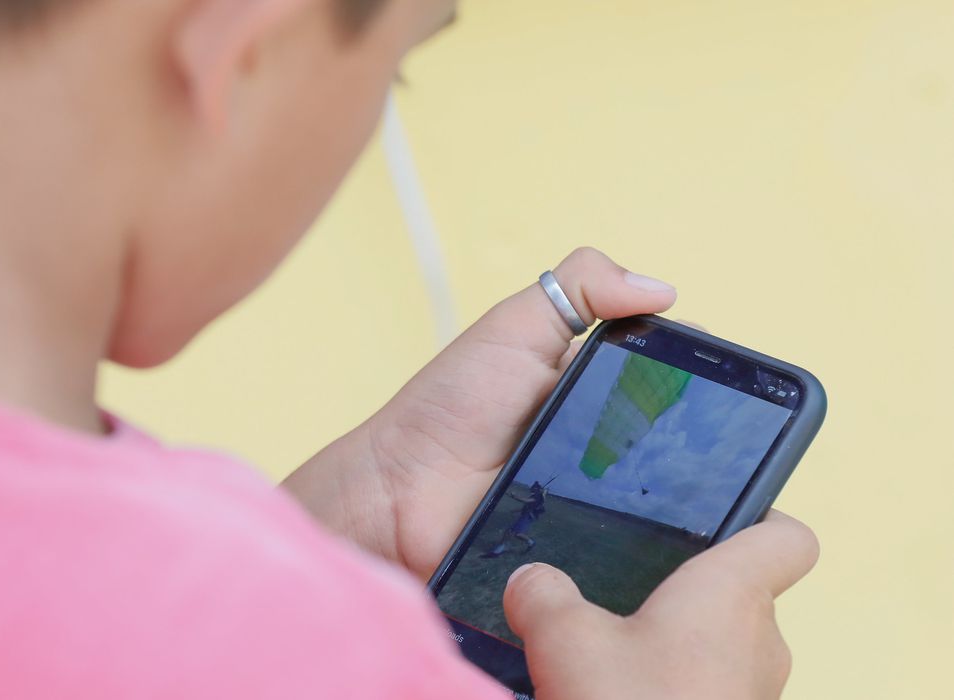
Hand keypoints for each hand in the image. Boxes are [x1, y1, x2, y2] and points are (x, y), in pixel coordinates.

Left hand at [284, 247, 676, 578]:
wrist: (398, 491)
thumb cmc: (450, 405)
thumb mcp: (513, 326)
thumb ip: (578, 287)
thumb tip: (663, 289)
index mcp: (596, 386)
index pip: (669, 384)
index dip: (697, 382)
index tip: (728, 386)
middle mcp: (604, 443)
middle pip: (676, 445)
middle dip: (698, 445)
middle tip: (715, 447)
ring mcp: (598, 501)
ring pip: (665, 503)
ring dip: (679, 500)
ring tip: (697, 498)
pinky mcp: (587, 550)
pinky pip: (633, 553)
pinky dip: (648, 547)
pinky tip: (665, 546)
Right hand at [505, 511, 819, 699]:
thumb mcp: (563, 638)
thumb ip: (543, 593)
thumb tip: (529, 580)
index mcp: (732, 593)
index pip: (788, 539)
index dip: (760, 520)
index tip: (719, 520)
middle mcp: (762, 641)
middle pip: (742, 594)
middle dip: (685, 592)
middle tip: (626, 591)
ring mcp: (755, 694)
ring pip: (723, 649)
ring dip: (675, 647)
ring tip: (613, 651)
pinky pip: (710, 690)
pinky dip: (673, 687)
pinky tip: (618, 693)